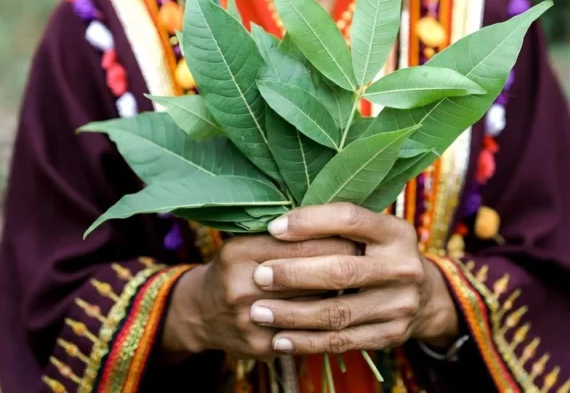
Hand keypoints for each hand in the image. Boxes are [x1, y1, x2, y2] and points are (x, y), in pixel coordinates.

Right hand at [162, 234, 358, 361]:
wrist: (201, 313)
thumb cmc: (237, 266)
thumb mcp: (248, 239)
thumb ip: (285, 233)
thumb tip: (341, 223)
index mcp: (240, 252)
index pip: (302, 244)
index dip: (337, 239)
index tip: (358, 236)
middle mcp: (242, 286)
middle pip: (311, 275)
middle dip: (345, 267)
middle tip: (368, 260)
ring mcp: (250, 320)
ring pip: (313, 307)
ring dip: (340, 296)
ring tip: (360, 284)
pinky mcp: (260, 346)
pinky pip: (306, 333)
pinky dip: (326, 322)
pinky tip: (340, 312)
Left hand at [249, 204, 459, 354]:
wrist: (423, 297)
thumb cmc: (377, 255)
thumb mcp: (370, 232)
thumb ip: (335, 226)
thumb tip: (275, 223)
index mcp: (396, 232)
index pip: (349, 219)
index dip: (309, 222)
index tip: (273, 228)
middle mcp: (404, 267)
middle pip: (341, 271)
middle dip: (294, 274)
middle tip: (259, 277)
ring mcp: (401, 304)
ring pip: (338, 312)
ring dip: (293, 314)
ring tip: (259, 312)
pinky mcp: (392, 335)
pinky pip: (342, 341)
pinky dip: (307, 342)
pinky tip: (280, 339)